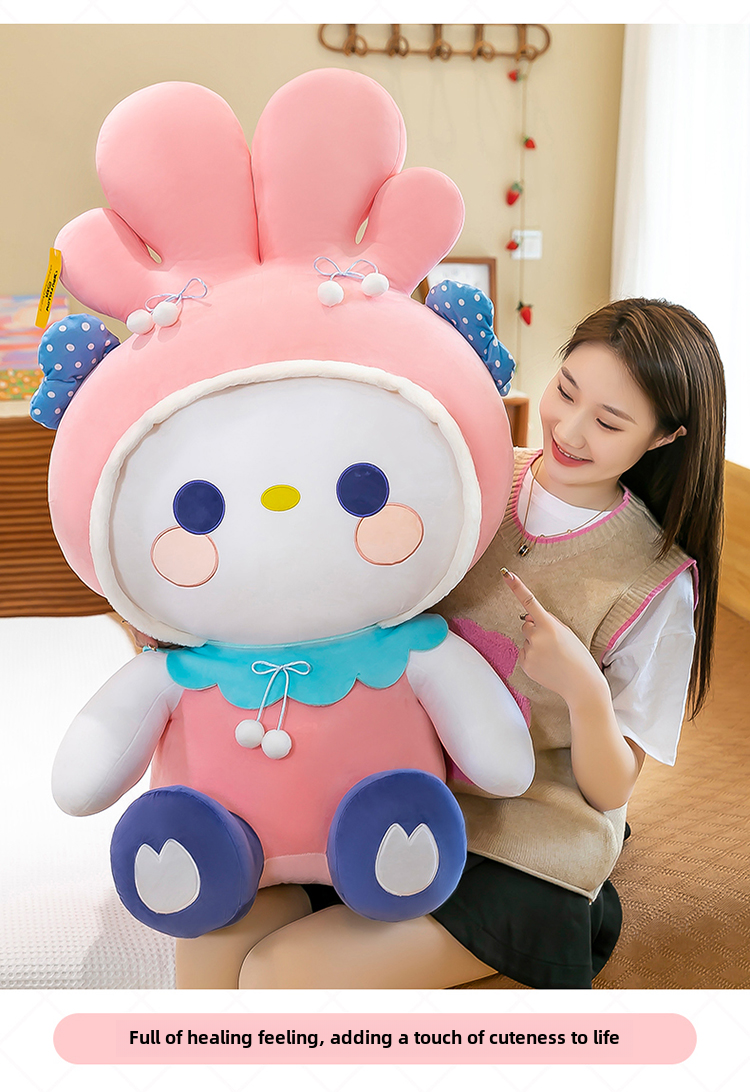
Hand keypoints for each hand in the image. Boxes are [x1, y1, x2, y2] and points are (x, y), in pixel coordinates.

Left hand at [501, 568, 606, 705]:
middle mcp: (536, 638)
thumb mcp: (567, 632)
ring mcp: (529, 652)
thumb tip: (530, 616)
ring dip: (535, 644)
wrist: (581, 684)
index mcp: (549, 626)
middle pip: (527, 624)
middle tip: (553, 643)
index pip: (530, 602)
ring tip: (552, 656)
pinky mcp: (525, 665)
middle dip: (536, 629)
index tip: (506, 574)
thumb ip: (548, 621)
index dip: (517, 587)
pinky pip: (524, 652)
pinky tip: (546, 664)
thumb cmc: (577, 656)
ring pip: (526, 640)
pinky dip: (533, 656)